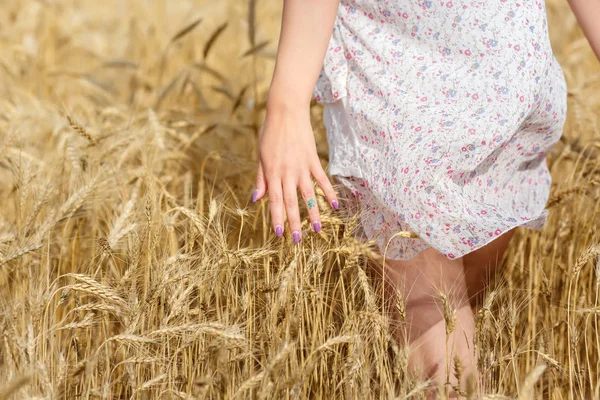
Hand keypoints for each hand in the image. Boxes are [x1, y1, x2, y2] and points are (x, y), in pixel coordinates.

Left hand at [251, 103, 338, 242]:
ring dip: (313, 213)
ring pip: (308, 195)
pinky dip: (329, 192)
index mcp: (272, 172)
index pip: (274, 200)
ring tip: (317, 229)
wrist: (286, 111)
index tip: (279, 234)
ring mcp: (302, 167)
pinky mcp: (313, 159)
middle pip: (291, 202)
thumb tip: (256, 200)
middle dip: (294, 223)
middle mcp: (287, 172)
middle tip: (297, 240)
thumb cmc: (270, 133)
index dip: (276, 218)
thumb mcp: (260, 156)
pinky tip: (335, 205)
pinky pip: (322, 179)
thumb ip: (260, 179)